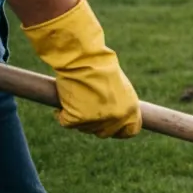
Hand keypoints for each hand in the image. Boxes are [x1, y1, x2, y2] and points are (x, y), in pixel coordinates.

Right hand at [22, 0, 141, 137]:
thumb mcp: (119, 87)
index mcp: (131, 109)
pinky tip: (62, 103)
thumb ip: (119, 104)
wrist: (84, 60)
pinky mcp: (77, 119)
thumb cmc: (100, 67)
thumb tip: (114, 116)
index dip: (120, 130)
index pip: (130, 131)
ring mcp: (97, 121)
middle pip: (104, 133)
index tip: (110, 126)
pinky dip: (61, 115)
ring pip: (84, 128)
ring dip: (78, 117)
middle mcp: (116, 118)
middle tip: (85, 111)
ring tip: (76, 98)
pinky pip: (66, 122)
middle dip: (94, 125)